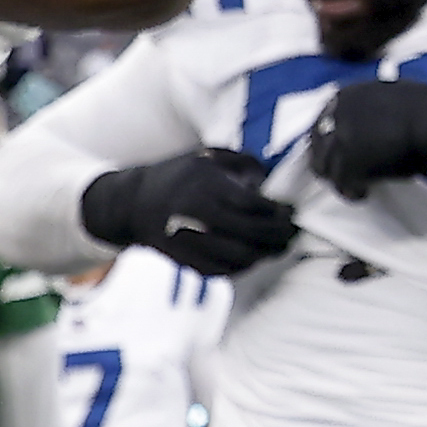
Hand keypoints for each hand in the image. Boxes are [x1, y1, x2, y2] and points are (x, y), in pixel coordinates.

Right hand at [79, 147, 294, 276]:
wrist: (133, 204)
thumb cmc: (179, 175)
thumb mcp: (209, 155)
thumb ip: (243, 162)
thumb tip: (268, 182)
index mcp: (206, 187)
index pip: (254, 205)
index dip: (279, 212)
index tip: (291, 211)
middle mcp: (198, 216)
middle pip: (251, 234)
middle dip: (279, 236)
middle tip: (293, 233)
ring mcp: (191, 243)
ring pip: (240, 258)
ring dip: (266, 255)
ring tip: (280, 247)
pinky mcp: (186, 261)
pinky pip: (222, 271)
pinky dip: (244, 266)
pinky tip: (256, 256)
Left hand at [300, 75, 426, 196]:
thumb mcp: (391, 92)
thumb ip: (372, 103)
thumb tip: (373, 113)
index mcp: (345, 96)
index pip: (324, 121)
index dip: (331, 140)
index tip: (342, 151)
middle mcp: (336, 115)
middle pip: (317, 145)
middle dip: (330, 160)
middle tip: (344, 174)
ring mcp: (339, 140)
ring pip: (325, 167)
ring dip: (340, 179)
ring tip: (357, 188)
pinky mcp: (348, 164)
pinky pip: (342, 184)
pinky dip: (352, 191)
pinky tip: (365, 194)